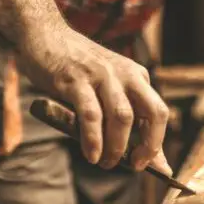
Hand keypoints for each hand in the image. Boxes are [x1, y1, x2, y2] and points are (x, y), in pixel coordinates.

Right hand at [20, 25, 171, 173]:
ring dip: (116, 147)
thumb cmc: (77, 69)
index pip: (158, 112)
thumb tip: (151, 160)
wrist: (45, 34)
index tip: (158, 169)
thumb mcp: (107, 88)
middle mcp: (125, 74)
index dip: (159, 143)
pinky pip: (91, 115)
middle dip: (149, 145)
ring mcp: (101, 76)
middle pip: (153, 112)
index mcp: (137, 76)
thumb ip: (125, 117)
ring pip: (122, 117)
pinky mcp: (75, 81)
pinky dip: (93, 139)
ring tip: (105, 163)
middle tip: (134, 165)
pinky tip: (91, 154)